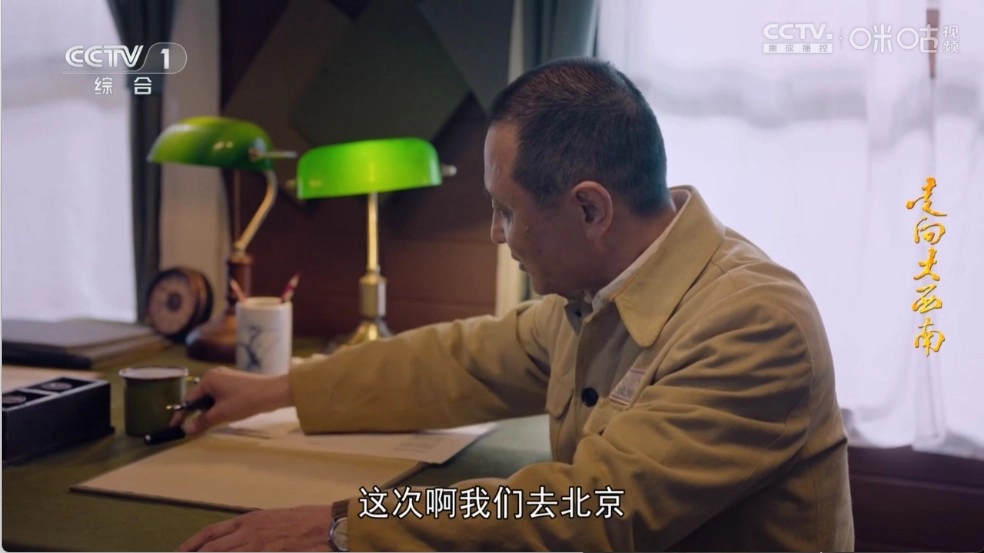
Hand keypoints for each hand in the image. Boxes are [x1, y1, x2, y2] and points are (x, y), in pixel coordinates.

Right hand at [169, 366, 292, 433]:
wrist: (273, 393)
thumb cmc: (245, 401)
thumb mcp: (221, 414)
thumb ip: (202, 421)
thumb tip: (186, 430)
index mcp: (208, 379)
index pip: (189, 398)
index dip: (182, 414)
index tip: (174, 427)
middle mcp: (215, 375)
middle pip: (199, 397)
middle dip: (197, 413)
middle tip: (194, 429)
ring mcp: (226, 378)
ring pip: (211, 398)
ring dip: (208, 411)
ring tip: (210, 423)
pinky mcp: (235, 383)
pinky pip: (220, 396)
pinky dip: (218, 406)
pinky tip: (222, 416)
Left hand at [177, 505, 333, 551]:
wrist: (326, 524)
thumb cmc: (303, 521)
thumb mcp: (272, 520)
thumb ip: (252, 530)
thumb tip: (234, 540)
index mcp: (249, 520)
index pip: (212, 532)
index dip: (193, 543)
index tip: (181, 551)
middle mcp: (249, 532)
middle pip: (212, 548)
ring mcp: (258, 546)